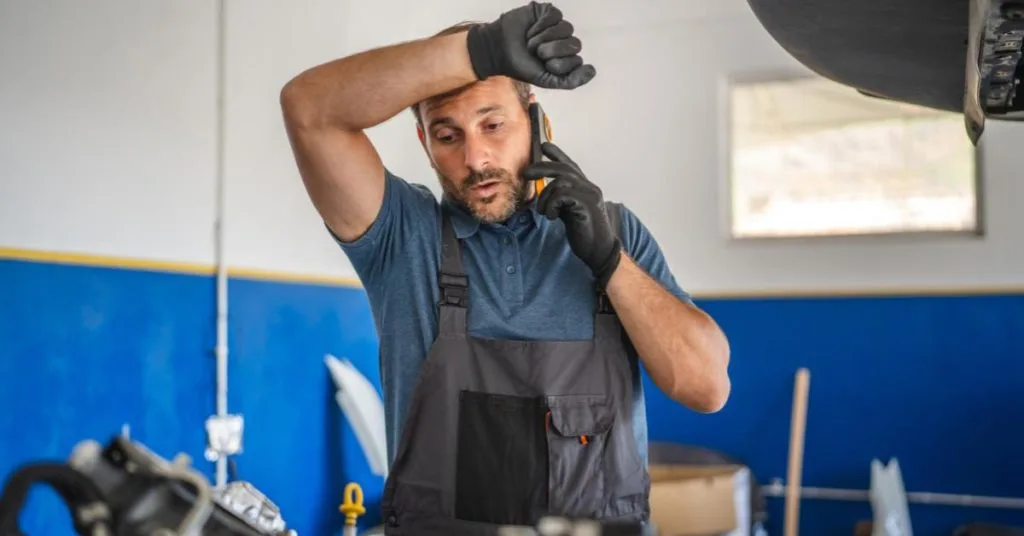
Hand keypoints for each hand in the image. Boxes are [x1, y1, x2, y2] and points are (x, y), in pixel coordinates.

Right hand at [467, 2, 595, 89]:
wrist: (499, 50)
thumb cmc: (522, 65)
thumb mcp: (546, 80)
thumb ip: (570, 81)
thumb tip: (592, 71)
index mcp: (567, 59)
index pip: (577, 60)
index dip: (558, 64)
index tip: (543, 66)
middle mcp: (565, 42)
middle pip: (574, 44)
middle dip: (552, 51)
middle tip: (536, 53)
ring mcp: (558, 26)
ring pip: (566, 29)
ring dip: (544, 38)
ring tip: (530, 42)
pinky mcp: (548, 12)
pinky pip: (555, 16)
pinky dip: (540, 26)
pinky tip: (531, 30)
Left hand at [522, 142, 621, 287]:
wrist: (598, 250)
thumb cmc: (583, 232)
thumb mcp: (568, 212)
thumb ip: (560, 199)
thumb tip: (544, 192)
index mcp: (585, 188)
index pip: (570, 165)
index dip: (557, 154)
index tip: (544, 146)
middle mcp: (589, 187)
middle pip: (563, 169)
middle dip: (542, 168)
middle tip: (526, 173)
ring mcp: (589, 195)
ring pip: (560, 182)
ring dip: (545, 197)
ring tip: (544, 212)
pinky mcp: (586, 205)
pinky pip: (562, 195)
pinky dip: (551, 205)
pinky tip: (551, 216)